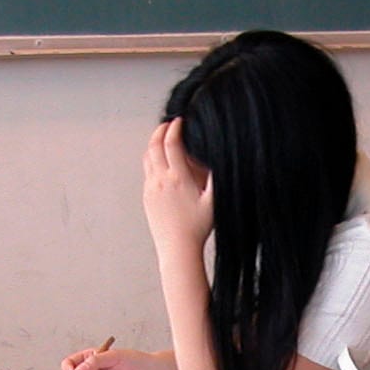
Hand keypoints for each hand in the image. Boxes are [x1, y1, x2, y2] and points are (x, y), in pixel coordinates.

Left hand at [141, 118, 213, 252]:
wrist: (177, 248)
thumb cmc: (197, 228)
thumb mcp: (213, 201)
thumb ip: (217, 178)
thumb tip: (223, 160)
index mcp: (178, 178)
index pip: (171, 143)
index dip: (175, 128)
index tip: (179, 121)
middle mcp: (161, 181)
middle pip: (153, 145)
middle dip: (160, 130)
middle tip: (168, 124)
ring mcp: (151, 189)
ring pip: (147, 158)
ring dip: (153, 145)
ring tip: (162, 140)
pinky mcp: (147, 197)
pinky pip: (147, 173)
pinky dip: (152, 160)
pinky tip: (161, 164)